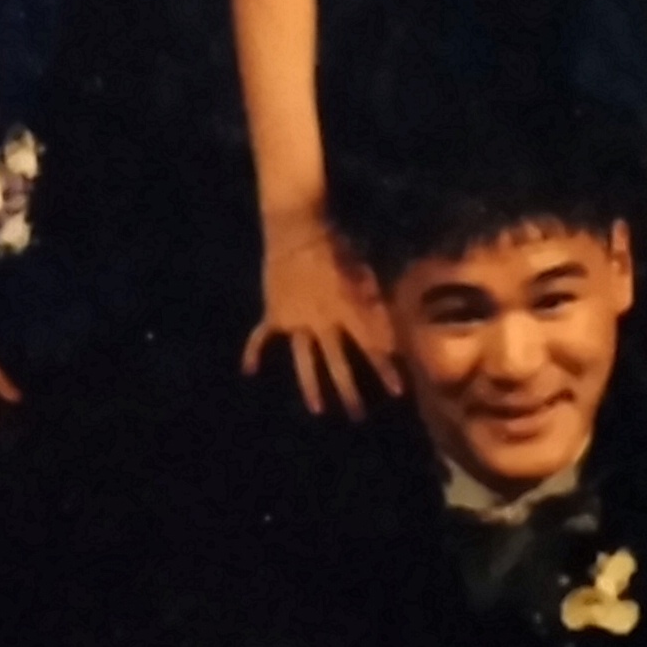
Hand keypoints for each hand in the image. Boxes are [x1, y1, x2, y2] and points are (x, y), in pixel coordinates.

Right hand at [243, 224, 397, 420]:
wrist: (295, 230)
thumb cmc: (334, 244)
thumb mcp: (362, 271)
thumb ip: (374, 301)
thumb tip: (390, 330)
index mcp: (346, 310)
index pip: (371, 345)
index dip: (385, 368)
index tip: (397, 391)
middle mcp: (321, 322)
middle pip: (338, 361)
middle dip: (349, 389)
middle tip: (357, 415)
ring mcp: (295, 321)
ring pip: (304, 359)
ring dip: (311, 385)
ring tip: (317, 410)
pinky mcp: (274, 314)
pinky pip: (261, 337)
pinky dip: (253, 352)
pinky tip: (249, 371)